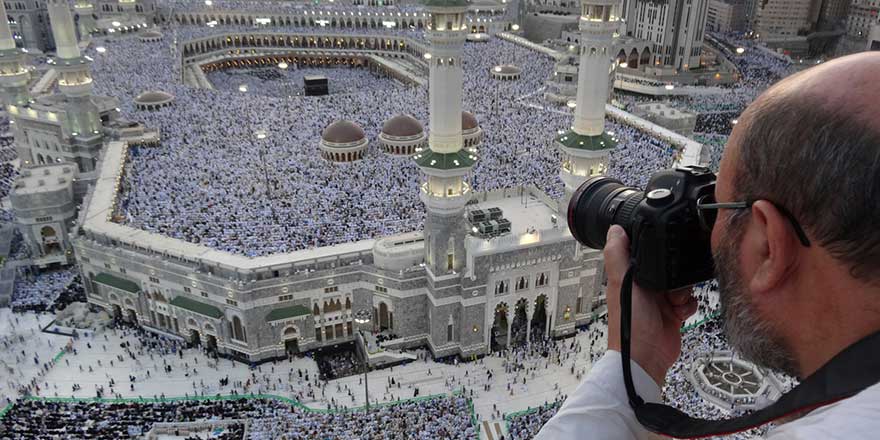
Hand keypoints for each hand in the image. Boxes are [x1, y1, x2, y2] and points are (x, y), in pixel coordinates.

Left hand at [603, 225, 697, 385]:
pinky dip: (688, 305)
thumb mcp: (622, 283)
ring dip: (682, 291)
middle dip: (673, 274)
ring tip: (674, 301)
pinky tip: (681, 312)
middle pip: (667, 268)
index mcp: (627, 278)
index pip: (643, 254)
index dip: (654, 252)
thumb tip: (614, 229)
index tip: (662, 251)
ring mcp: (659, 301)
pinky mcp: (673, 314)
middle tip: (669, 286)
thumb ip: (617, 255)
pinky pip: (689, 301)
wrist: (645, 357)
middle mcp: (643, 288)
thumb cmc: (629, 324)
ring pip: (680, 283)